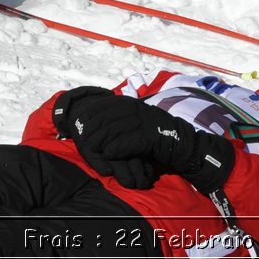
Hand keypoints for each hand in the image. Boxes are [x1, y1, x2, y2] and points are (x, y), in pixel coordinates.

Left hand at [52, 87, 232, 192]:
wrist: (181, 143)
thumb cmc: (156, 135)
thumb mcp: (139, 120)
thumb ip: (122, 118)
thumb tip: (98, 121)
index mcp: (133, 103)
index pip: (105, 104)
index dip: (90, 114)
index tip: (77, 123)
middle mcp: (137, 109)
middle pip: (105, 117)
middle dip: (90, 129)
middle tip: (80, 140)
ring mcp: (143, 122)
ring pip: (113, 130)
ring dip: (99, 141)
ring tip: (90, 150)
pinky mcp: (148, 137)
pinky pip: (126, 143)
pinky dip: (115, 149)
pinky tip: (107, 155)